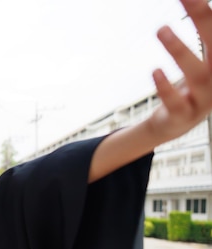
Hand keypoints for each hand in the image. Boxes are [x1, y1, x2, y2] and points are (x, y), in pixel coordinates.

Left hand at [145, 0, 211, 140]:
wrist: (178, 123)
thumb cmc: (191, 84)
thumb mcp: (201, 59)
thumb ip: (203, 31)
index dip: (204, 13)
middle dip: (203, 20)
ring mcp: (204, 99)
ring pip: (197, 74)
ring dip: (179, 50)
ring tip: (161, 29)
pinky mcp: (184, 116)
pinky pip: (176, 103)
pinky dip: (166, 87)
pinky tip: (154, 71)